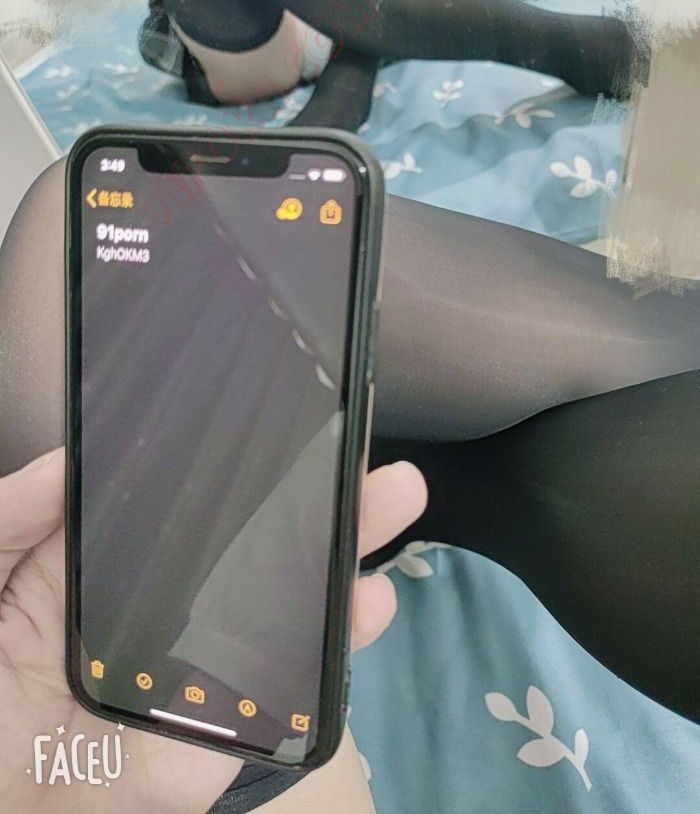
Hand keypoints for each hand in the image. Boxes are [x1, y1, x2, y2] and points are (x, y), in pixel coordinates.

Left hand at [0, 450, 425, 811]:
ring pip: (290, 595)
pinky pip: (293, 681)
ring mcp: (206, 657)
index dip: (238, 458)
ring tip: (389, 497)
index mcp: (111, 561)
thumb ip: (14, 515)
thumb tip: (75, 459)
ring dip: (346, 546)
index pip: (186, 499)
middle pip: (256, 535)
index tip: (287, 414)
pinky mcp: (229, 720)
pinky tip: (368, 600)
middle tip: (357, 442)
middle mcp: (172, 599)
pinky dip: (341, 642)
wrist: (2, 809)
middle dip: (315, 487)